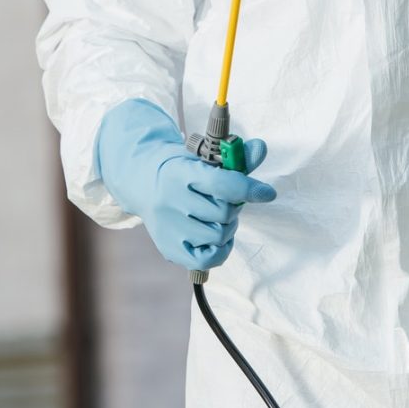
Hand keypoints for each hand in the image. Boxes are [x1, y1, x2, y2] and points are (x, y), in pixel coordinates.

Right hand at [94, 98, 275, 270]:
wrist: (142, 182)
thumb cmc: (180, 169)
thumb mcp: (203, 157)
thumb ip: (235, 157)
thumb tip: (261, 148)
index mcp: (180, 173)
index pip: (221, 184)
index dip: (248, 188)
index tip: (267, 193)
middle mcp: (170, 201)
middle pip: (223, 213)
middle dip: (234, 207)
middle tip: (227, 201)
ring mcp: (169, 227)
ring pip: (219, 236)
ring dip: (228, 227)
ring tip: (217, 217)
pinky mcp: (170, 248)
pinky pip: (208, 259)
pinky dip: (220, 249)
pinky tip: (216, 237)